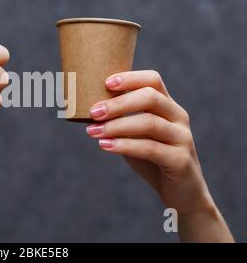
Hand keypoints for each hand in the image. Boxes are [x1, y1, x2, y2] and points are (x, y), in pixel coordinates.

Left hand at [86, 70, 211, 213]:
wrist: (182, 192)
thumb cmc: (153, 159)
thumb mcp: (136, 136)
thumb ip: (121, 121)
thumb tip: (88, 112)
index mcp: (168, 106)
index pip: (153, 80)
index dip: (130, 78)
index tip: (105, 83)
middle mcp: (178, 117)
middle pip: (150, 97)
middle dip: (118, 103)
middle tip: (93, 112)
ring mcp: (182, 137)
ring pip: (149, 123)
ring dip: (117, 126)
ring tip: (93, 131)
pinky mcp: (180, 160)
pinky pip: (150, 148)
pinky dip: (124, 145)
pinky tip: (105, 146)